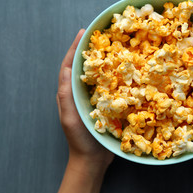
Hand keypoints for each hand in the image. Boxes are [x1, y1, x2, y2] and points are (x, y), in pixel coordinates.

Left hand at [56, 29, 113, 168]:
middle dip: (91, 50)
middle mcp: (82, 93)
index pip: (70, 65)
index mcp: (70, 93)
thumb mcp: (69, 117)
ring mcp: (95, 99)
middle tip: (101, 34)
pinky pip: (112, 87)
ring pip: (99, 75)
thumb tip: (66, 70)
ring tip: (115, 47)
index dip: (76, 48)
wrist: (93, 159)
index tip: (84, 32)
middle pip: (85, 67)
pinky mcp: (107, 105)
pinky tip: (127, 70)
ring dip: (105, 61)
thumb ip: (66, 95)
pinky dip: (117, 76)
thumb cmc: (79, 139)